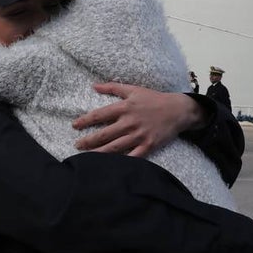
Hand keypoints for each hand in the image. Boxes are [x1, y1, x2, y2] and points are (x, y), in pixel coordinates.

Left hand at [72, 83, 203, 156]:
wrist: (178, 110)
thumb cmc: (154, 99)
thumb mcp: (134, 89)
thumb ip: (113, 87)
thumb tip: (94, 86)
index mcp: (125, 107)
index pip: (100, 115)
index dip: (85, 121)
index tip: (74, 126)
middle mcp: (129, 122)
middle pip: (104, 134)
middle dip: (88, 141)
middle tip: (77, 145)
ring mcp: (138, 135)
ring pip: (114, 148)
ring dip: (99, 153)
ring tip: (87, 158)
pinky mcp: (148, 146)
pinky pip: (132, 157)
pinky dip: (121, 162)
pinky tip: (110, 167)